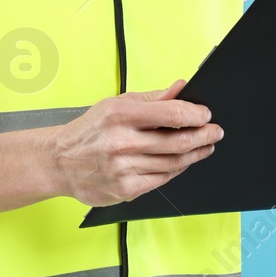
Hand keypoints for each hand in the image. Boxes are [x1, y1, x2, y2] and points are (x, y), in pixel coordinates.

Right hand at [50, 78, 223, 206]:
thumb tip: (181, 87)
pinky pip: (162, 179)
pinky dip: (176, 169)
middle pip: (178, 142)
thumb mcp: (115, 104)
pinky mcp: (126, 189)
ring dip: (195, 154)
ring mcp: (124, 168)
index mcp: (120, 115)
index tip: (205, 114)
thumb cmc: (89, 130)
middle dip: (204, 136)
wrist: (60, 161)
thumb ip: (152, 98)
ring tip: (205, 147)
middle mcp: (122, 142)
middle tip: (215, 132)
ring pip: (174, 162)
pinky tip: (182, 161)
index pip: (172, 114)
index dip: (196, 115)